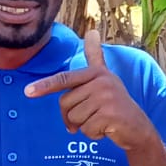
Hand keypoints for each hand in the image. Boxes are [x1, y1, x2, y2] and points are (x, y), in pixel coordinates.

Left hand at [23, 30, 154, 151]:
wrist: (138, 128)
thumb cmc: (115, 103)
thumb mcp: (104, 78)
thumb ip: (95, 57)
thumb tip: (92, 31)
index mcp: (96, 72)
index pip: (64, 79)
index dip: (45, 86)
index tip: (28, 92)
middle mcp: (101, 81)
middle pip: (65, 104)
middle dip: (72, 117)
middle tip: (91, 116)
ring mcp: (106, 97)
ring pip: (74, 118)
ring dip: (84, 126)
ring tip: (101, 120)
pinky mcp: (110, 115)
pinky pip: (86, 129)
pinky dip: (93, 134)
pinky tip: (106, 129)